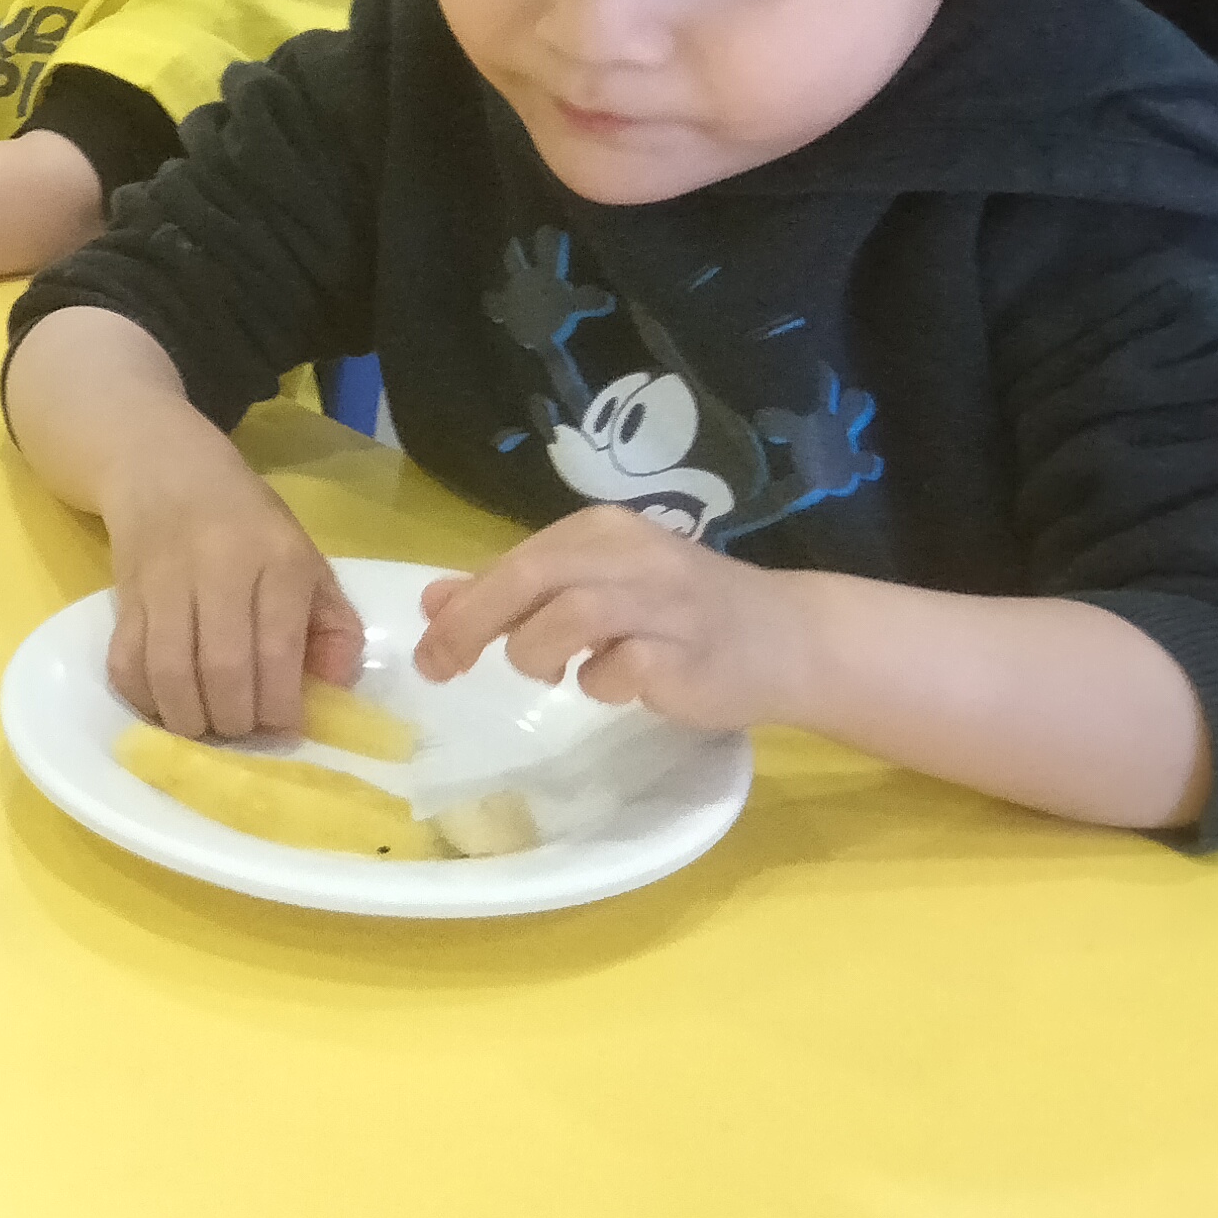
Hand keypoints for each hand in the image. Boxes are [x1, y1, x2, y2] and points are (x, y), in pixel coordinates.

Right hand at [103, 460, 364, 738]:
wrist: (162, 468)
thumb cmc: (246, 521)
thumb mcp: (304, 555)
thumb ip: (331, 620)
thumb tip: (336, 683)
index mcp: (276, 557)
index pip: (279, 647)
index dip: (281, 704)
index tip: (284, 728)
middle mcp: (219, 566)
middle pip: (223, 667)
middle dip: (235, 719)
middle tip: (242, 731)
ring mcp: (165, 581)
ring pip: (169, 670)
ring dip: (188, 717)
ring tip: (205, 727)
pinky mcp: (124, 595)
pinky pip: (126, 661)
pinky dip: (144, 697)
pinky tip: (165, 705)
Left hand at [413, 506, 816, 730]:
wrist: (788, 638)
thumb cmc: (677, 615)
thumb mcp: (592, 590)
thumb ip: (516, 592)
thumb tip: (434, 600)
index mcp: (601, 531)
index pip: (515, 560)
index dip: (462, 606)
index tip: (428, 649)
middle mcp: (632, 554)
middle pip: (531, 576)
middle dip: (474, 624)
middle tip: (443, 668)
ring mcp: (664, 601)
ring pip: (569, 615)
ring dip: (539, 652)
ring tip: (554, 673)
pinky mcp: (687, 652)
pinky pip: (619, 668)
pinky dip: (599, 684)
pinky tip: (613, 685)